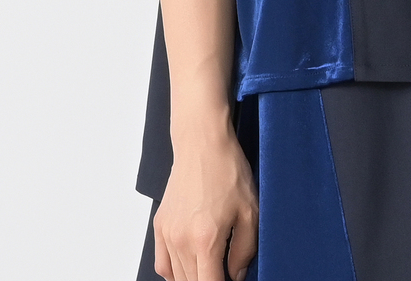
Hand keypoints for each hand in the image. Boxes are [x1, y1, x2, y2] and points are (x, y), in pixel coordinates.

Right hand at [153, 125, 257, 280]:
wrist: (202, 143)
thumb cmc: (227, 170)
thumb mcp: (250, 211)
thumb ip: (245, 250)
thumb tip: (236, 274)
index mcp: (205, 239)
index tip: (231, 280)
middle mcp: (181, 240)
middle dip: (210, 280)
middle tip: (225, 270)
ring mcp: (167, 233)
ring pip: (177, 277)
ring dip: (194, 277)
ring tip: (212, 266)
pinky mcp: (160, 225)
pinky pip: (162, 264)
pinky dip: (174, 272)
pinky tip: (190, 265)